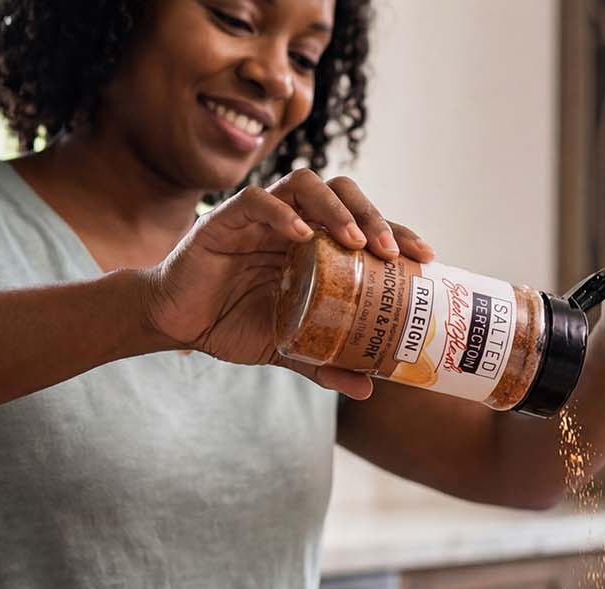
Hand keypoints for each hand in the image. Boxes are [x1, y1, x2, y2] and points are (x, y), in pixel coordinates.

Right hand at [139, 170, 433, 395]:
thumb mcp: (286, 346)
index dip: (397, 232)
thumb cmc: (234, 324)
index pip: (364, 224)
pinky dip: (280, 214)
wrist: (178, 323)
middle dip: (373, 215)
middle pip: (342, 192)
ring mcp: (261, 216)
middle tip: (391, 251)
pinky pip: (257, 202)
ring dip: (335, 208)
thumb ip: (323, 362)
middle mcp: (293, 221)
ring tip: (354, 241)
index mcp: (314, 243)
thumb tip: (367, 387)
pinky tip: (298, 236)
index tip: (426, 255)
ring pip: (305, 185)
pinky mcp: (225, 219)